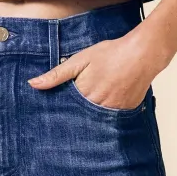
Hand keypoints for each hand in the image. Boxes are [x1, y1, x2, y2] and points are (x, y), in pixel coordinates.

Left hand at [27, 31, 157, 109]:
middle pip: (80, 119)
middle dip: (74, 119)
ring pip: (95, 122)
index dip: (59, 112)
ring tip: (87, 116)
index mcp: (83, 95)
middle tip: (68, 121)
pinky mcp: (125, 113)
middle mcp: (97, 107)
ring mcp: (113, 112)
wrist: (143, 54)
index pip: (65, 110)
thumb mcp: (80, 60)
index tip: (51, 116)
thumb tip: (33, 84)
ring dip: (89, 120)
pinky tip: (104, 110)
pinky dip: (106, 118)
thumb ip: (57, 74)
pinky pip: (111, 121)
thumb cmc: (112, 54)